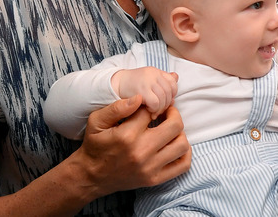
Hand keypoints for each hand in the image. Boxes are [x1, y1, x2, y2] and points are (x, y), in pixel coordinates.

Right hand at [75, 97, 190, 196]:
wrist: (92, 175)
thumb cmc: (95, 145)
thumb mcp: (96, 121)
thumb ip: (117, 107)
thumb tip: (140, 97)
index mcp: (127, 135)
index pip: (151, 111)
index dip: (151, 104)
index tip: (148, 106)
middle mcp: (142, 151)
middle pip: (175, 126)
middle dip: (173, 114)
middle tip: (166, 112)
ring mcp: (150, 167)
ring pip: (182, 144)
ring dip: (179, 133)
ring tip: (170, 128)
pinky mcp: (155, 179)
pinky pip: (182, 165)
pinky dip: (185, 153)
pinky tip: (175, 144)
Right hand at [111, 68, 177, 118]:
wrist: (113, 85)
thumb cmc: (132, 85)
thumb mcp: (148, 79)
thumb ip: (162, 79)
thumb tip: (176, 77)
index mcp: (156, 71)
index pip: (173, 82)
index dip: (171, 94)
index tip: (164, 102)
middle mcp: (153, 74)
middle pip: (169, 92)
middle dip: (166, 104)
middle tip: (159, 111)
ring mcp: (147, 81)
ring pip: (164, 98)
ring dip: (160, 109)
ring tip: (153, 113)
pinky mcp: (141, 90)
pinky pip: (155, 103)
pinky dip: (154, 109)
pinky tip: (148, 111)